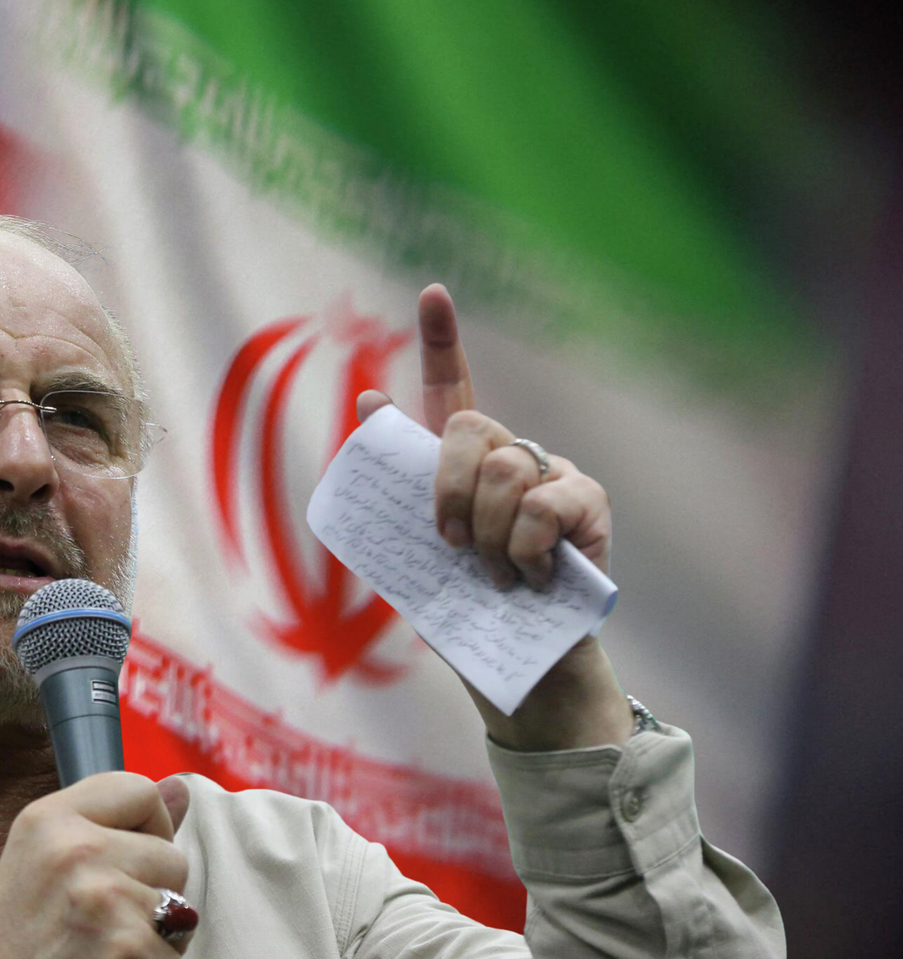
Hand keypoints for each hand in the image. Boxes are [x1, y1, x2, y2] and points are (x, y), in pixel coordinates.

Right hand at [0, 773, 192, 958]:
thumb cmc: (13, 948)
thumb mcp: (42, 864)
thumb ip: (110, 826)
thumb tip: (182, 788)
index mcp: (49, 819)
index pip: (137, 789)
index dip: (148, 826)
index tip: (127, 860)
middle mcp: (78, 850)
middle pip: (171, 856)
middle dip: (152, 895)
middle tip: (99, 926)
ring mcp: (108, 901)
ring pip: (182, 913)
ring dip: (154, 945)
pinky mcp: (132, 954)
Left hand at [357, 284, 632, 751]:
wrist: (516, 666)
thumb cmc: (463, 608)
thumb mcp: (415, 547)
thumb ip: (402, 482)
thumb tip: (371, 401)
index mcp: (461, 462)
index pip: (448, 387)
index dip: (440, 339)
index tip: (432, 291)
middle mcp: (510, 455)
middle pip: (467, 429)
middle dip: (446, 490)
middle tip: (453, 546)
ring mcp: (552, 475)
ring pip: (502, 468)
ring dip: (488, 533)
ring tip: (497, 575)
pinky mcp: (588, 505)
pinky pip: (544, 502)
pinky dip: (526, 545)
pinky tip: (532, 575)